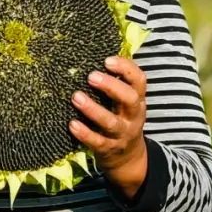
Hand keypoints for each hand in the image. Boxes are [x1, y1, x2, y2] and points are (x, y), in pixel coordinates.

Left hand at [69, 56, 148, 198]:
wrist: (127, 158)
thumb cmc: (120, 117)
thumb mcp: (125, 101)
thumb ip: (116, 82)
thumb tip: (94, 52)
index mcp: (137, 99)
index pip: (139, 80)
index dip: (126, 68)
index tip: (107, 60)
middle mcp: (133, 115)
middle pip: (129, 99)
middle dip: (111, 86)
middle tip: (91, 76)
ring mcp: (122, 134)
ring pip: (111, 122)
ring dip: (93, 109)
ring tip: (76, 97)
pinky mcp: (108, 149)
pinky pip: (97, 142)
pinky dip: (85, 133)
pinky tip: (72, 124)